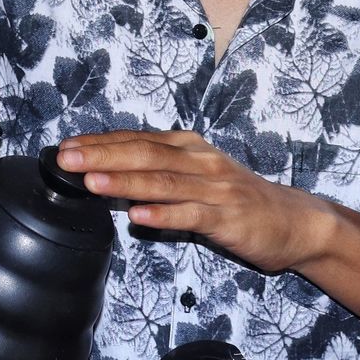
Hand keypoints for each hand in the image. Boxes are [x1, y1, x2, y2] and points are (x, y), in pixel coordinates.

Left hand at [56, 129, 332, 274]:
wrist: (294, 220)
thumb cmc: (239, 199)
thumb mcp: (197, 177)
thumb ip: (158, 174)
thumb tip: (108, 176)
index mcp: (189, 147)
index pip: (136, 140)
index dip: (99, 143)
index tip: (65, 148)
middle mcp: (200, 161)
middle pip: (144, 154)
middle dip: (101, 156)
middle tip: (66, 159)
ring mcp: (214, 189)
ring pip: (163, 182)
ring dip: (124, 181)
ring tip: (92, 183)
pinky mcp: (227, 218)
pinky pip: (190, 215)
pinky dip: (162, 214)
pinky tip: (138, 216)